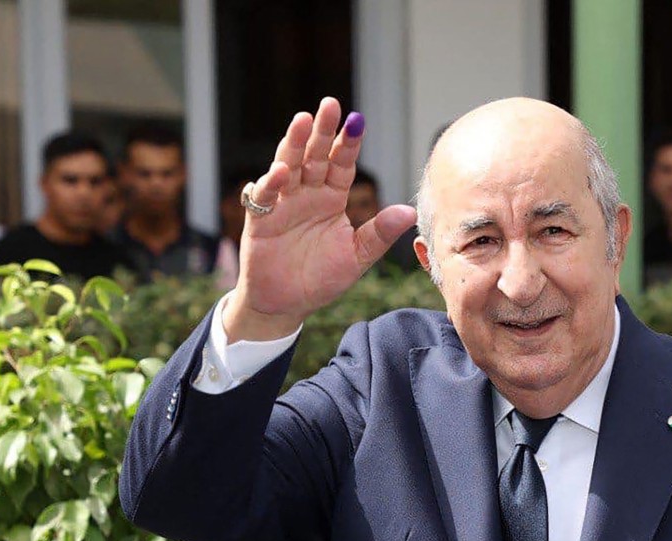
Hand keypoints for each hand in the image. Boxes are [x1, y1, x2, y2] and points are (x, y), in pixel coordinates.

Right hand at [227, 97, 416, 341]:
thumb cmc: (322, 278)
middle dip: (323, 131)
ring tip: (304, 121)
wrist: (287, 304)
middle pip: (316, 156)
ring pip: (289, 166)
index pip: (342, 164)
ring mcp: (283, 203)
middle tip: (331, 105)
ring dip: (295, 144)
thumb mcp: (357, 257)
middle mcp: (308, 194)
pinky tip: (282, 171)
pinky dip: (272, 183)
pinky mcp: (261, 218)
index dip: (349, 144)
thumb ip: (380, 234)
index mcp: (332, 198)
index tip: (358, 120)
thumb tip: (409, 211)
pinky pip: (266, 196)